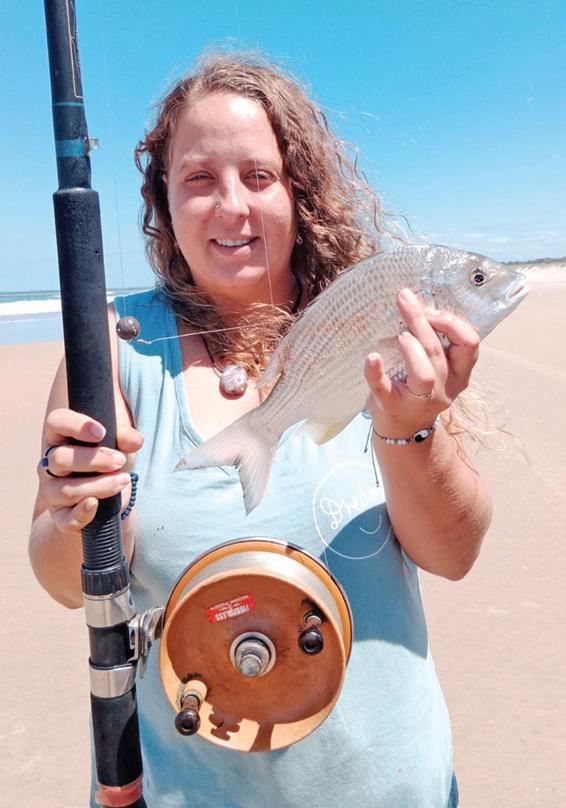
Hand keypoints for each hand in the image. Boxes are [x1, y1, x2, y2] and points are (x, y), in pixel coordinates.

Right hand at [37, 408, 143, 532]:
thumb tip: (136, 441)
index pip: (56, 421)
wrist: (107, 495)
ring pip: (66, 490)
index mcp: (60, 436)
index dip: (76, 425)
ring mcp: (51, 490)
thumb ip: (126, 438)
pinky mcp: (61, 516)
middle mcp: (49, 463)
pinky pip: (66, 519)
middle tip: (120, 460)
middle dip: (95, 459)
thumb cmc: (109, 459)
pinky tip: (96, 504)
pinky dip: (82, 513)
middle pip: (60, 458)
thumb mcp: (119, 444)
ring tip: (124, 480)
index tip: (101, 432)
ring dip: (100, 485)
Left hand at [364, 288, 479, 437]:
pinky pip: (384, 389)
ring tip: (400, 335)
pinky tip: (371, 357)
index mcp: (459, 374)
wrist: (402, 431)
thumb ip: (436, 341)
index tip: (431, 310)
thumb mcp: (438, 367)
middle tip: (405, 299)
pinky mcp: (391, 406)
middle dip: (422, 321)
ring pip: (425, 374)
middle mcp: (444, 388)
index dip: (452, 322)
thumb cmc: (417, 388)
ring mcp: (419, 401)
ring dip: (412, 348)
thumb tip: (417, 300)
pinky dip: (375, 372)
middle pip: (439, 351)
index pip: (470, 344)